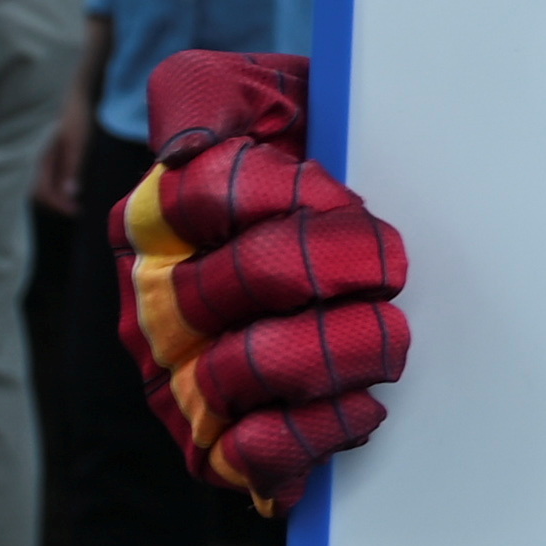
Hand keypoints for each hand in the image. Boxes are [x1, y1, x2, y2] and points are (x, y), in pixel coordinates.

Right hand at [28, 98, 81, 216]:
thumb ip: (71, 167)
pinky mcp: (38, 153)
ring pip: (37, 184)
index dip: (58, 204)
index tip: (76, 212)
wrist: (69, 95)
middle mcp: (30, 159)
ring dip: (54, 194)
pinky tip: (66, 185)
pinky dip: (52, 183)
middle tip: (75, 209)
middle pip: (37, 191)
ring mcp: (33, 156)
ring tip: (72, 201)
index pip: (42, 191)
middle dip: (55, 202)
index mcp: (36, 157)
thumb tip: (71, 193)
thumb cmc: (73, 116)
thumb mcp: (77, 141)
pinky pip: (40, 174)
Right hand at [112, 52, 410, 511]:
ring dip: (347, 345)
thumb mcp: (258, 95)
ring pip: (251, 367)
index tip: (347, 194)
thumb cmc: (307, 156)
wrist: (365, 231)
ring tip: (389, 328)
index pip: (214, 193)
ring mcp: (178, 376)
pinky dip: (316, 430)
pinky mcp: (214, 441)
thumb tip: (182, 150)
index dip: (299, 191)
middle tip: (391, 265)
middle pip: (254, 275)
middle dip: (344, 264)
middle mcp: (153, 301)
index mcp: (156, 217)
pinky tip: (363, 399)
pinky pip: (250, 452)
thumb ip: (205, 94)